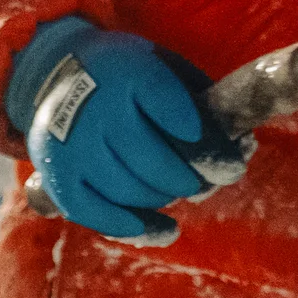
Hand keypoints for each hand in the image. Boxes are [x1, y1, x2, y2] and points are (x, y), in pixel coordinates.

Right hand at [5, 15, 210, 240]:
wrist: (57, 75)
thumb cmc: (127, 77)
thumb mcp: (164, 67)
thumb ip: (199, 100)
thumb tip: (241, 145)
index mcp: (127, 72)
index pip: (175, 114)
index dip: (208, 146)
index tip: (230, 165)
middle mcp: (94, 108)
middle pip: (153, 162)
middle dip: (189, 180)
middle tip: (202, 183)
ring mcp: (71, 145)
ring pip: (129, 191)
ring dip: (162, 200)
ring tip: (176, 193)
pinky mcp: (56, 175)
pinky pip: (95, 214)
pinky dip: (132, 227)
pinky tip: (160, 229)